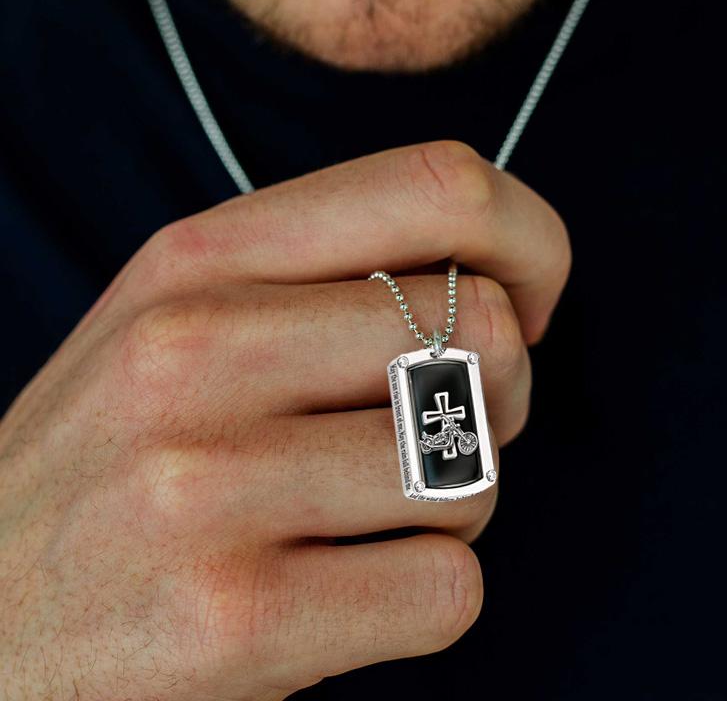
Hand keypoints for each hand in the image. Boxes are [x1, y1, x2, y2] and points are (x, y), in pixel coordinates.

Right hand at [0, 142, 569, 699]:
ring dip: (453, 505)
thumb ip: (324, 278)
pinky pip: (446, 590)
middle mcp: (194, 352)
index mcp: (197, 261)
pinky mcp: (233, 621)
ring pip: (476, 472)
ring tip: (362, 518)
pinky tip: (342, 596)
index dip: (529, 241)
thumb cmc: (116, 466)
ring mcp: (206, 486)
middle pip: (484, 330)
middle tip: (439, 432)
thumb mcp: (183, 326)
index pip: (439, 185)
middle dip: (500, 395)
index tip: (529, 306)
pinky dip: (425, 597)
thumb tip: (498, 282)